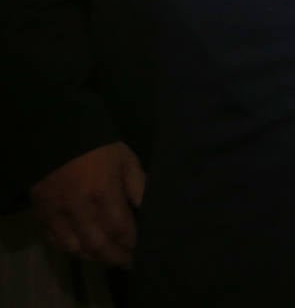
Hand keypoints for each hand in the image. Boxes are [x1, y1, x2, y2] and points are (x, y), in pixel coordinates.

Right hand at [29, 141, 144, 266]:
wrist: (57, 137)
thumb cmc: (99, 148)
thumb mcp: (126, 159)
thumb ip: (138, 185)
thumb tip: (149, 209)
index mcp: (103, 192)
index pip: (120, 229)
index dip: (131, 243)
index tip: (142, 249)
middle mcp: (79, 208)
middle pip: (97, 245)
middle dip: (115, 257)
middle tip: (128, 261)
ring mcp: (56, 213)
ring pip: (74, 248)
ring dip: (93, 257)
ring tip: (108, 257)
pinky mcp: (41, 213)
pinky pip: (54, 241)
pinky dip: (70, 249)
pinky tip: (83, 249)